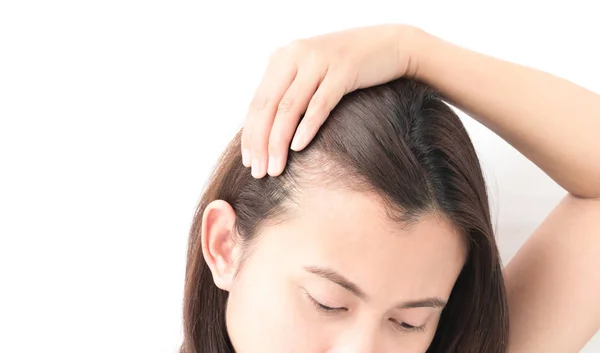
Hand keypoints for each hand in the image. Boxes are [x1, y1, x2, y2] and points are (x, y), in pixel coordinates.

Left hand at [241, 24, 422, 177]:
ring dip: (279, 142)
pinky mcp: (343, 70)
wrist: (390, 45)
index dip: (250, 134)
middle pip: (268, 106)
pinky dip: (307, 127)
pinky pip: (320, 104)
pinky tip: (298, 148)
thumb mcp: (312, 74)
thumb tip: (267, 134)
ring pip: (290, 108)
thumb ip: (289, 94)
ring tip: (275, 168)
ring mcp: (319, 61)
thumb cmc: (349, 68)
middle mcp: (296, 55)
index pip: (258, 102)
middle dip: (261, 143)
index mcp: (283, 58)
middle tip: (259, 173)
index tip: (248, 163)